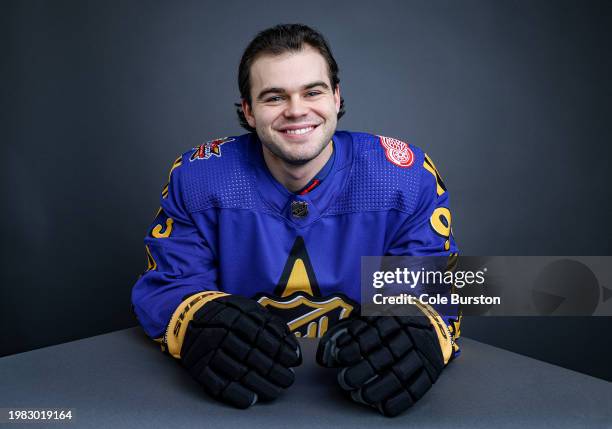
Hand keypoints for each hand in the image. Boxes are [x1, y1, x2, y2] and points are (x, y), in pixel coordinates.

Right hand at [180, 295, 300, 407]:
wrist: (192, 317)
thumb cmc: (230, 316)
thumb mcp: (250, 311)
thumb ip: (273, 327)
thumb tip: (295, 353)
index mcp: (234, 315)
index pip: (261, 336)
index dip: (280, 350)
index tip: (293, 361)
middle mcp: (219, 331)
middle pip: (251, 355)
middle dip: (273, 370)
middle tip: (288, 380)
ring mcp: (207, 350)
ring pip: (237, 372)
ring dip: (259, 385)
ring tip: (275, 391)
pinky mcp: (197, 367)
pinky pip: (218, 385)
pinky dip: (236, 394)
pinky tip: (252, 399)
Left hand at [317, 315, 444, 415]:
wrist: (432, 329)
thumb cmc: (394, 324)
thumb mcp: (377, 314)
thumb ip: (357, 327)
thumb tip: (332, 349)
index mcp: (397, 317)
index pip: (374, 333)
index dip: (356, 346)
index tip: (341, 357)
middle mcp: (411, 335)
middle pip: (385, 355)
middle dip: (362, 371)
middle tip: (345, 380)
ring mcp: (423, 355)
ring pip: (399, 374)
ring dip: (377, 389)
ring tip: (359, 396)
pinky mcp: (431, 373)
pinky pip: (416, 389)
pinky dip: (399, 401)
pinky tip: (383, 407)